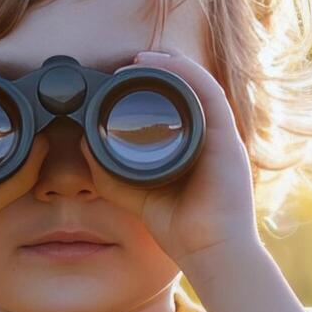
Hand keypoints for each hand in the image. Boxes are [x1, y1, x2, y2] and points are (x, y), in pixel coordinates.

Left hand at [82, 49, 261, 271]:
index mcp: (194, 148)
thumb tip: (83, 143)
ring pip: (200, 85)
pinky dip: (188, 75)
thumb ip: (111, 173)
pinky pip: (210, 95)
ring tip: (141, 59)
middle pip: (189, 89)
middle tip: (129, 63)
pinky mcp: (228, 139)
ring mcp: (222, 136)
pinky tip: (166, 65)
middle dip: (161, 69)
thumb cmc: (181, 229)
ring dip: (171, 66)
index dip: (154, 84)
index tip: (123, 76)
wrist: (210, 252)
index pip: (177, 104)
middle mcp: (210, 137)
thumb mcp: (137, 194)